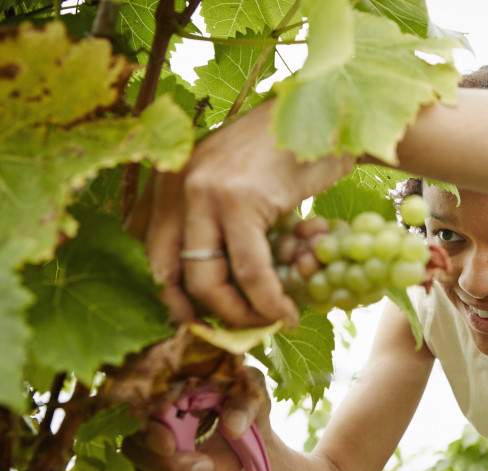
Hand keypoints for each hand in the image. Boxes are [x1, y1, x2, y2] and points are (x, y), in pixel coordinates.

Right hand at [122, 376, 270, 470]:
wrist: (247, 438)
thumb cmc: (244, 408)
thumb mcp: (252, 398)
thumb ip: (244, 405)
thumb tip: (232, 426)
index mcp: (169, 396)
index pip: (142, 413)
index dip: (150, 432)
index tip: (171, 444)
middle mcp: (150, 427)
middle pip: (133, 452)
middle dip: (169, 468)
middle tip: (207, 467)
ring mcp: (148, 457)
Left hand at [130, 101, 353, 327]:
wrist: (324, 114)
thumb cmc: (284, 152)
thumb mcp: (233, 182)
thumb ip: (211, 220)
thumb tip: (210, 280)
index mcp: (169, 180)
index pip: (153, 255)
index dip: (174, 298)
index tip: (199, 321)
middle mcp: (176, 183)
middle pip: (172, 275)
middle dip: (204, 315)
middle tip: (236, 331)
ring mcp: (204, 190)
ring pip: (209, 280)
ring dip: (241, 314)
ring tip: (268, 323)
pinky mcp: (240, 199)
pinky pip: (251, 270)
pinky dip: (269, 301)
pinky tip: (286, 313)